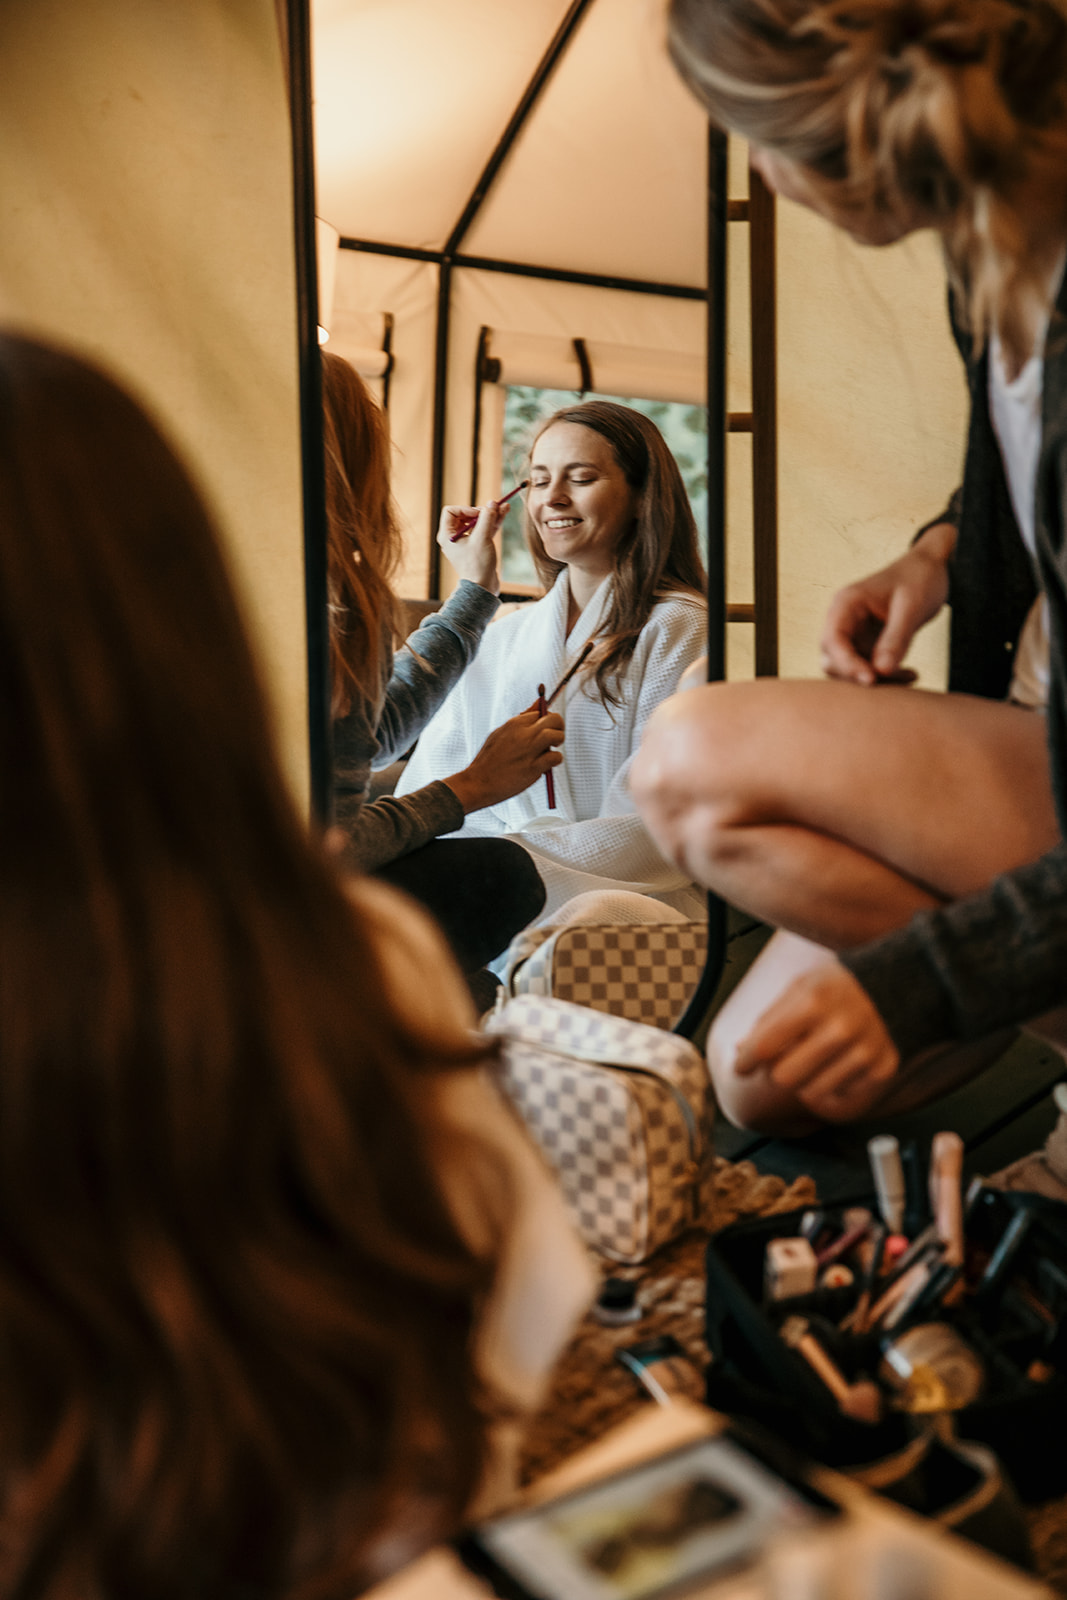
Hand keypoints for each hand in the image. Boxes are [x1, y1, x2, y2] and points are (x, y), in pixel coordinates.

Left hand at [438, 501, 504, 594]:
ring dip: (491, 516)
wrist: (482, 588)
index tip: (480, 513)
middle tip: (495, 509)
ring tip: (505, 507)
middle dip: (482, 511)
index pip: (451, 511)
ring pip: (477, 523)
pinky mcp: (476, 548)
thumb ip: (487, 518)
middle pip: (466, 515)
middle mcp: (453, 538)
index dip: (466, 508)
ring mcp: (465, 543)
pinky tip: (504, 515)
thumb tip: (492, 503)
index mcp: (447, 535)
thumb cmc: (477, 565)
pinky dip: (492, 524)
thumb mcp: (482, 538)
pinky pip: (483, 531)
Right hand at [444, 705, 563, 813]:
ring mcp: (528, 750)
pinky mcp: (532, 768)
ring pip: (556, 735)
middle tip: (555, 737)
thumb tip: (539, 703)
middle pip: (553, 719)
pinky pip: (555, 757)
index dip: (547, 720)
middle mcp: (522, 734)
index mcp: (514, 723)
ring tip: (552, 749)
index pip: (541, 711)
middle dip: (559, 726)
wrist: (478, 782)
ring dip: (559, 741)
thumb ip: (521, 720)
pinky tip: (547, 764)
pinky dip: (555, 760)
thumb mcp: (500, 733)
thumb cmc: (489, 759)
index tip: (545, 730)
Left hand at [734, 961, 898, 1122]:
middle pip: (784, 1078)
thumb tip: (740, 1050)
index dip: (745, 1062)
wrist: (895, 985)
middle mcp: (841, 1028)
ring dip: (805, 1082)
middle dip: (776, 1072)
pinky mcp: (882, 1071)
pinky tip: (837, 1068)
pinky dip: (832, 1090)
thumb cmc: (835, 988)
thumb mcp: (800, 988)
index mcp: (814, 1002)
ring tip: (814, 1061)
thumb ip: (769, 1020)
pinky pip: (840, 1100)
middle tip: (782, 1061)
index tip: (741, 1068)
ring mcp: (864, 1052)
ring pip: (810, 1094)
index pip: (765, 1047)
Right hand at [820, 521, 955, 684]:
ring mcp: (853, 635)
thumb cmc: (919, 578)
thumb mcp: (912, 606)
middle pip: (834, 660)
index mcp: (846, 604)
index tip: (871, 679)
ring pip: (850, 670)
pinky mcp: (866, 645)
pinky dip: (887, 676)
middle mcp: (843, 620)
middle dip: (861, 674)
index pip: (832, 641)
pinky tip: (911, 674)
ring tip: (910, 676)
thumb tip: (881, 671)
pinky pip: (868, 668)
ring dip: (877, 680)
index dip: (846, 664)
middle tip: (896, 679)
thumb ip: (896, 638)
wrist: (931, 569)